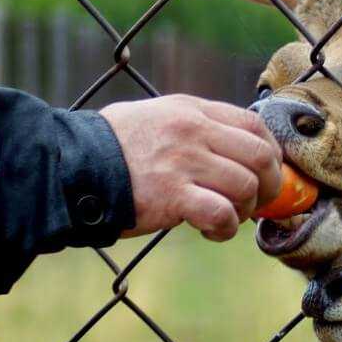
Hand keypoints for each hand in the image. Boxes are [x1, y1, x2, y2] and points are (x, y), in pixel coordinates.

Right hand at [101, 95, 281, 240]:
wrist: (70, 166)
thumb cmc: (112, 147)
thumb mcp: (155, 116)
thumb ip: (195, 126)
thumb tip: (234, 147)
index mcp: (191, 110)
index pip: (254, 123)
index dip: (271, 152)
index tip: (266, 172)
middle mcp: (192, 131)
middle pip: (260, 156)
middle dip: (269, 184)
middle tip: (257, 202)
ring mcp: (183, 162)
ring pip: (246, 187)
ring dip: (245, 210)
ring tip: (227, 217)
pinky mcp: (172, 196)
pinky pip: (222, 214)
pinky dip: (225, 228)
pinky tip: (210, 231)